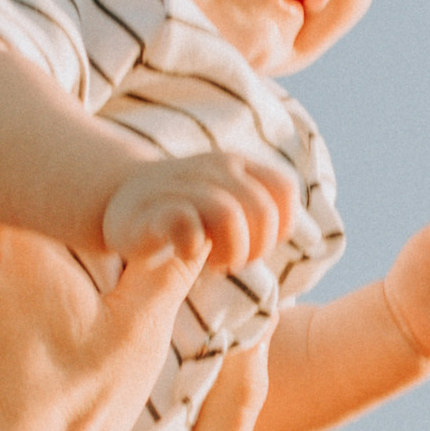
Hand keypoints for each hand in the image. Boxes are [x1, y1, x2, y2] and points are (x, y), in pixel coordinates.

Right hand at [100, 145, 298, 278]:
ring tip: (214, 263)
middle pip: (262, 211)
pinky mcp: (154, 211)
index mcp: (238, 166)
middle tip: (232, 261)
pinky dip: (194, 248)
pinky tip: (188, 254)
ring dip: (230, 251)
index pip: (283, 190)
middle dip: (256, 247)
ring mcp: (183, 186)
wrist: (120, 198)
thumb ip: (259, 210)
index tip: (258, 244)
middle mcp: (214, 169)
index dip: (279, 226)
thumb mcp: (226, 198)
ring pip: (229, 216)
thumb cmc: (183, 208)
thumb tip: (309, 236)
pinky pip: (186, 226)